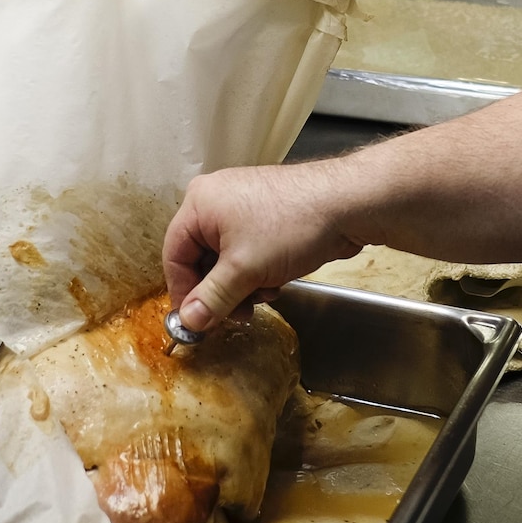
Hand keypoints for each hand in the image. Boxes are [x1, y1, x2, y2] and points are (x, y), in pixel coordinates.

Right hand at [164, 162, 365, 332]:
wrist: (347, 204)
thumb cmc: (293, 225)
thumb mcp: (244, 270)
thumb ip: (212, 298)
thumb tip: (189, 321)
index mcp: (200, 203)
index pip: (174, 255)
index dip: (183, 293)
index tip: (195, 322)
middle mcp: (216, 200)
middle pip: (201, 258)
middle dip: (219, 292)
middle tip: (235, 316)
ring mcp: (243, 206)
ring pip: (226, 259)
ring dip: (241, 285)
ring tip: (263, 296)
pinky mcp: (266, 216)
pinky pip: (248, 252)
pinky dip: (257, 272)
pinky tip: (275, 282)